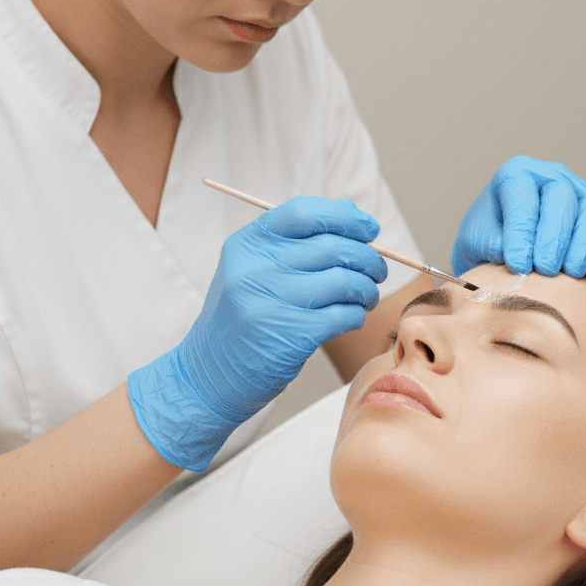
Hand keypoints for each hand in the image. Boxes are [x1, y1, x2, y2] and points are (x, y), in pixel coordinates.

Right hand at [128, 197, 386, 471]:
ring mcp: (272, 301)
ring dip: (366, 288)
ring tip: (366, 295)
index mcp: (247, 244)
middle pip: (332, 246)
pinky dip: (356, 315)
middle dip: (367, 257)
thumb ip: (298, 239)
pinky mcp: (291, 335)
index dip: (345, 217)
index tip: (369, 228)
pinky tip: (351, 318)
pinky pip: (343, 314)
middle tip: (376, 270)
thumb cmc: (240, 318)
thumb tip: (350, 210)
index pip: (305, 212)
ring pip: (344, 280)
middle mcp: (256, 268)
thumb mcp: (254, 269)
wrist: (208, 375)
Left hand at [452, 156, 585, 276]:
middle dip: (554, 238)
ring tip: (567, 274)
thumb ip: (488, 243)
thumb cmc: (489, 240)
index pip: (522, 197)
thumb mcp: (474, 241)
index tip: (518, 265)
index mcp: (515, 174)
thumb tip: (506, 251)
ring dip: (582, 246)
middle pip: (562, 197)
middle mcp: (551, 176)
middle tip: (544, 270)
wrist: (506, 251)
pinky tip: (583, 270)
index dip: (522, 233)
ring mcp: (581, 193)